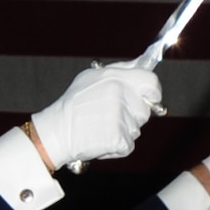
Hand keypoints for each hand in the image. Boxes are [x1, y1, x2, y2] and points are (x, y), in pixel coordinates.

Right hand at [28, 59, 161, 168]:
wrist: (56, 130)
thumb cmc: (74, 104)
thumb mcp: (92, 77)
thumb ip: (121, 70)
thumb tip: (143, 63)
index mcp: (115, 77)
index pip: (151, 81)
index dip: (154, 92)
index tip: (151, 98)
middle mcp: (119, 94)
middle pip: (145, 110)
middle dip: (133, 116)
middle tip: (109, 116)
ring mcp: (119, 116)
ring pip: (136, 129)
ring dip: (123, 131)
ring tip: (100, 126)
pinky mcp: (117, 137)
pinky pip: (127, 145)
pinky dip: (117, 147)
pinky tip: (100, 139)